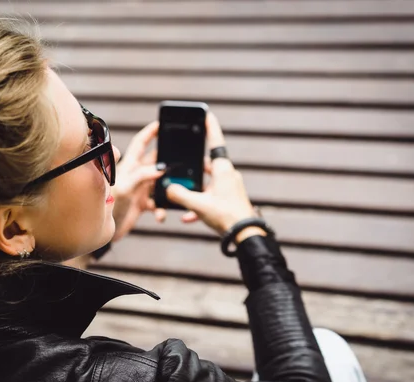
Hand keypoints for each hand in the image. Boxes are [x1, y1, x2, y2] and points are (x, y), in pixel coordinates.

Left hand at [111, 122, 164, 240]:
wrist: (103, 232)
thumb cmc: (108, 208)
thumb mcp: (124, 189)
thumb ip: (140, 176)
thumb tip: (159, 168)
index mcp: (129, 166)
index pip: (140, 143)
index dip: (150, 132)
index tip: (161, 124)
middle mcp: (135, 175)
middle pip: (155, 161)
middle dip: (168, 161)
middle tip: (182, 161)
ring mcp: (140, 189)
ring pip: (160, 183)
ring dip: (168, 189)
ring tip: (174, 194)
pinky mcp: (142, 203)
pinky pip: (159, 203)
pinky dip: (162, 209)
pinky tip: (160, 216)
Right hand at [165, 112, 258, 236]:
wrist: (245, 236)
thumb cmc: (226, 216)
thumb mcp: (198, 204)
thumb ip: (180, 195)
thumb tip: (168, 189)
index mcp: (223, 169)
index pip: (215, 142)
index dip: (210, 128)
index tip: (207, 114)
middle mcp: (227, 175)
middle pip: (205, 166)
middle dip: (191, 170)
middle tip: (180, 168)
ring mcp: (229, 188)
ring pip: (206, 185)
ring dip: (193, 193)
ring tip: (181, 201)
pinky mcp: (229, 201)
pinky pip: (210, 199)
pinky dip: (199, 206)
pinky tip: (188, 218)